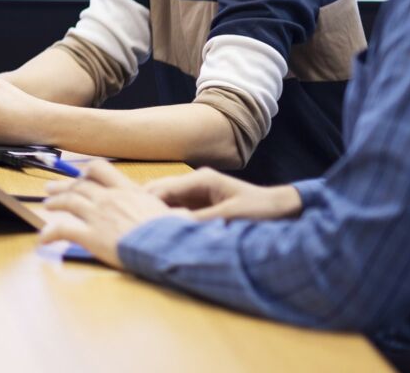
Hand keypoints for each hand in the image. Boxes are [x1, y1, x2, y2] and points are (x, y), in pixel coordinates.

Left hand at [39, 160, 188, 268]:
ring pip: (68, 201)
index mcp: (129, 191)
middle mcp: (110, 198)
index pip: (101, 170)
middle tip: (52, 188)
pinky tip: (43, 238)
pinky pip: (62, 230)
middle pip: (80, 185)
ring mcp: (98, 215)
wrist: (168, 248)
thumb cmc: (175, 235)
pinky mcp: (90, 235)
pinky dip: (50, 233)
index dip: (87, 172)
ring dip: (55, 202)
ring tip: (47, 205)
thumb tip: (181, 215)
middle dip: (64, 186)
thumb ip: (168, 211)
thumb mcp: (173, 215)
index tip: (81, 177)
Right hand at [144, 167, 303, 221]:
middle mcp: (194, 182)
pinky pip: (176, 210)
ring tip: (138, 228)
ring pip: (165, 201)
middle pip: (158, 191)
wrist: (282, 209)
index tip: (129, 217)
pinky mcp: (200, 205)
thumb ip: (200, 221)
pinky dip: (165, 218)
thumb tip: (172, 229)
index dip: (144, 202)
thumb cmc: (259, 210)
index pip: (162, 188)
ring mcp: (196, 193)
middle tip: (127, 223)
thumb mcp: (229, 216)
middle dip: (142, 206)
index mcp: (200, 179)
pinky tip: (157, 230)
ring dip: (153, 213)